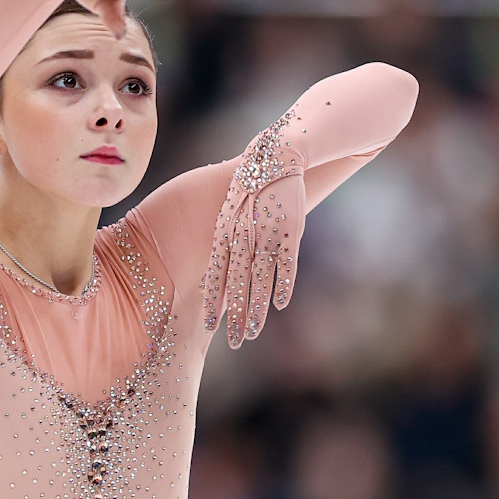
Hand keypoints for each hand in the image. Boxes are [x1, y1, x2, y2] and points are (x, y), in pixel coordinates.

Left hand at [201, 110, 307, 348]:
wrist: (275, 157)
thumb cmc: (251, 186)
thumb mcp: (230, 210)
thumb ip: (226, 239)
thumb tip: (219, 269)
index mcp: (225, 231)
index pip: (216, 274)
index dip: (213, 301)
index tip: (208, 326)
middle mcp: (243, 236)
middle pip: (237, 284)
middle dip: (234, 315)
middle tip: (234, 341)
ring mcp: (267, 234)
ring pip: (260, 280)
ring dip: (256, 308)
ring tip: (253, 332)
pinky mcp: (290, 231)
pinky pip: (285, 264)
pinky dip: (283, 285)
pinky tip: (279, 305)